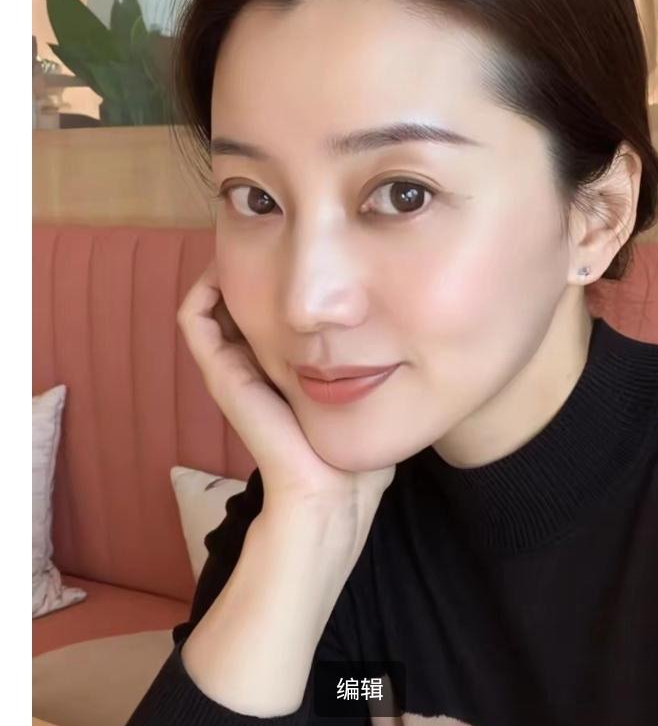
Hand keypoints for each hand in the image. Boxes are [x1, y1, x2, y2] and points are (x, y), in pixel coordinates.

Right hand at [177, 260, 395, 525]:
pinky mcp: (222, 373)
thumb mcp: (366, 387)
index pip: (266, 308)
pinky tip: (227, 268)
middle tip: (271, 233)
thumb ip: (370, 359)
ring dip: (225, 269)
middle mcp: (253, 361)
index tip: (295, 246)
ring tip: (249, 240)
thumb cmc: (353, 448)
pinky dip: (203, 289)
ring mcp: (233, 366)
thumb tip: (395, 322)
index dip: (275, 273)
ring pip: (212, 303)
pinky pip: (194, 319)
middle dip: (251, 263)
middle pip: (239, 299)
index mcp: (281, 363)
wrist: (332, 492)